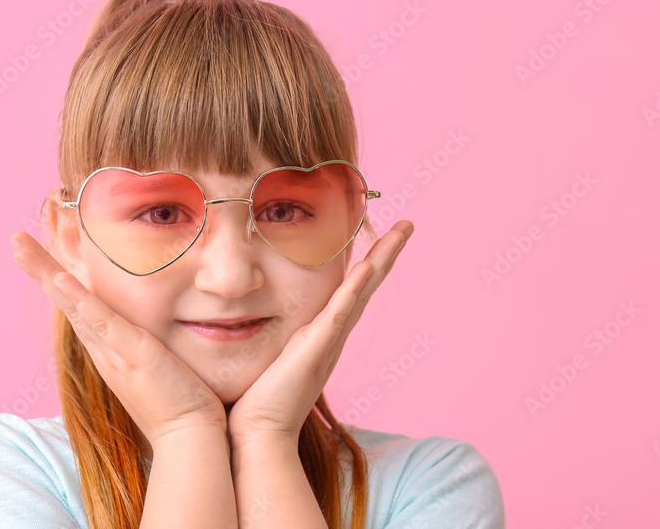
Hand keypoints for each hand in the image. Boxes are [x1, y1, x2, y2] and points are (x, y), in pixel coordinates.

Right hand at [9, 232, 228, 445]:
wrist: (188, 434)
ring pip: (72, 305)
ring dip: (47, 274)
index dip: (57, 278)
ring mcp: (113, 351)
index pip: (78, 305)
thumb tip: (154, 328)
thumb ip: (149, 344)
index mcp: (108, 347)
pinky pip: (99, 321)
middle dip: (39, 269)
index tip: (41, 253)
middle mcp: (102, 348)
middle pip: (64, 300)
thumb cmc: (180, 400)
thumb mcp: (158, 362)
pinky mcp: (131, 354)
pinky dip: (78, 299)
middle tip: (16, 241)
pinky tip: (60, 278)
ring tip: (22, 248)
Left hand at [226, 220, 413, 445]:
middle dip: (388, 253)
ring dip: (382, 259)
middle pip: (367, 285)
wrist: (257, 435)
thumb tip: (251, 316)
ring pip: (361, 292)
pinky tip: (368, 265)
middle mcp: (332, 335)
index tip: (376, 236)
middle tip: (407, 224)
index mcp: (321, 334)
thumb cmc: (256, 400)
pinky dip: (354, 289)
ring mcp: (328, 341)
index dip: (367, 262)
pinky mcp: (316, 350)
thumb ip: (272, 335)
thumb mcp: (269, 356)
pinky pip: (339, 314)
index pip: (350, 290)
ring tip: (402, 231)